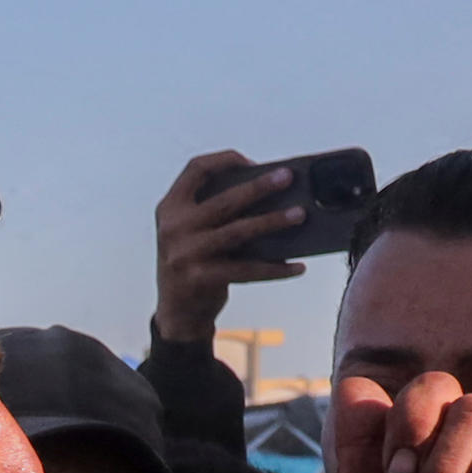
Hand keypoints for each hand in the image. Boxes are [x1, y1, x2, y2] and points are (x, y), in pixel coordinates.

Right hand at [154, 148, 306, 345]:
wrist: (177, 312)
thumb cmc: (195, 262)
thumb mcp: (193, 231)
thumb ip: (216, 211)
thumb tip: (273, 193)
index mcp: (171, 207)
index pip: (195, 169)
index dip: (224, 160)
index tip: (251, 162)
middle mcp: (174, 228)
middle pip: (224, 200)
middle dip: (259, 187)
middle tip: (288, 177)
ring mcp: (186, 254)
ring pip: (238, 232)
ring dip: (272, 221)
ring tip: (301, 214)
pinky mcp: (201, 279)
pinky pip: (246, 270)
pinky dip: (275, 269)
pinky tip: (297, 266)